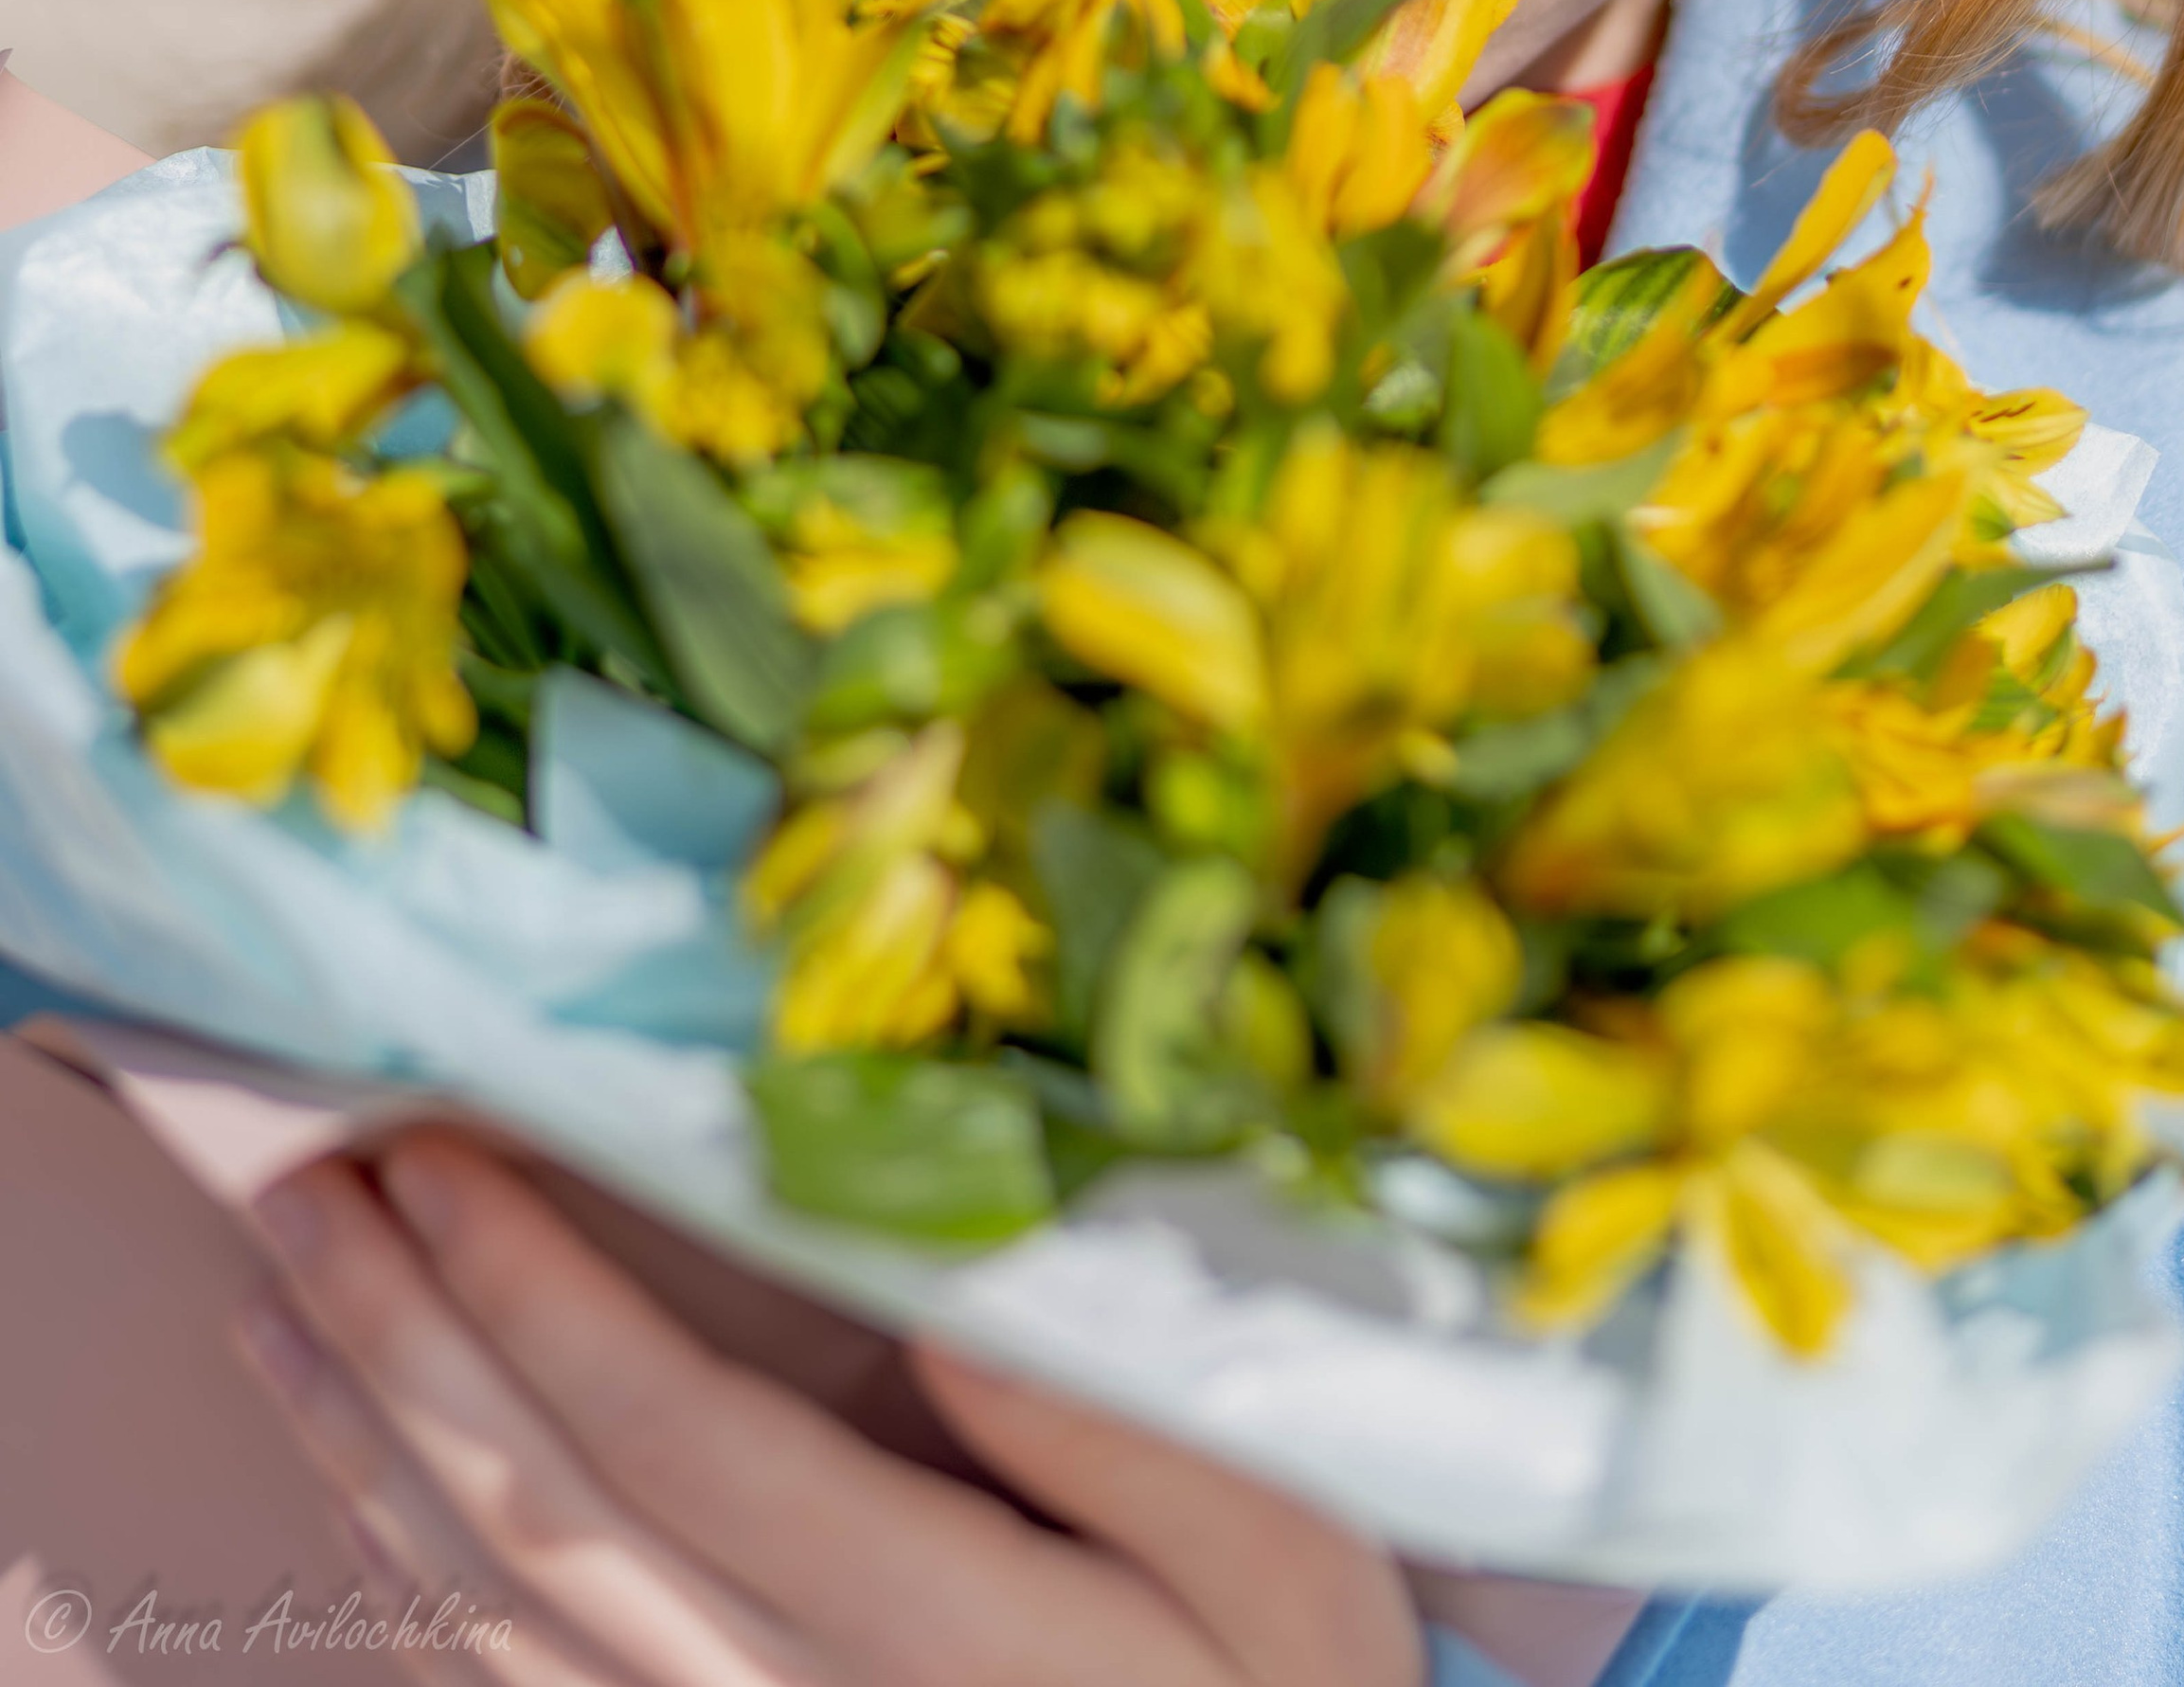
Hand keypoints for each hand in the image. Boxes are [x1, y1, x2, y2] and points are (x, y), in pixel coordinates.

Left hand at [240, 1130, 1427, 1686]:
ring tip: (286, 1306)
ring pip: (503, 1627)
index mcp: (952, 1644)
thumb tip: (926, 1281)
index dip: (549, 1301)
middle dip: (413, 1344)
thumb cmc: (1288, 1681)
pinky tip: (372, 1480)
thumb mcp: (1285, 1538)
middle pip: (557, 1531)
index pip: (692, 1452)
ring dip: (377, 1450)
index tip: (449, 1158)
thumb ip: (1120, 1421)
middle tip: (310, 1190)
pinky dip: (420, 1583)